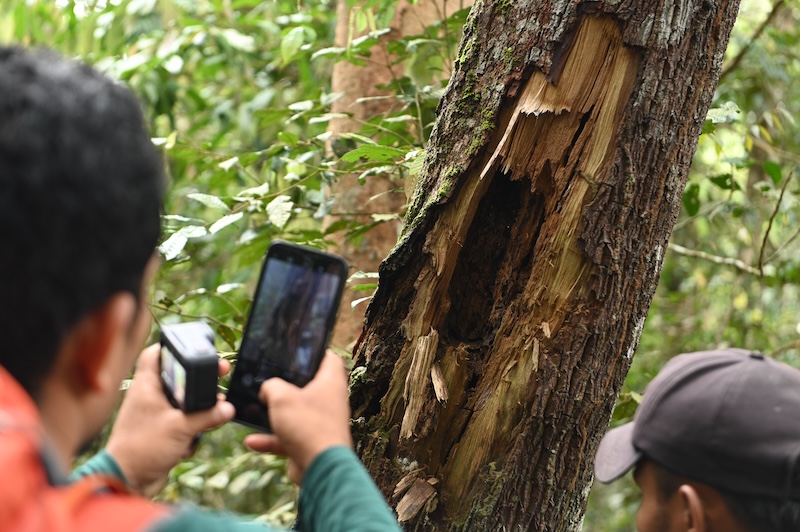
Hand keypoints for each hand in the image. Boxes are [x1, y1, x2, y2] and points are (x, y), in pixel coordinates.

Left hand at [106, 343, 234, 497]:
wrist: (128, 481)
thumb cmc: (142, 448)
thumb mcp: (180, 427)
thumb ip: (207, 416)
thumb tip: (227, 409)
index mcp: (147, 386)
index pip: (155, 354)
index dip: (172, 347)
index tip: (194, 347)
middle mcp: (150, 396)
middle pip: (178, 377)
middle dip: (199, 382)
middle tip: (219, 374)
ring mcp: (156, 414)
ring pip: (185, 403)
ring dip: (198, 412)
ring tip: (211, 416)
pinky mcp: (162, 432)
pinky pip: (184, 423)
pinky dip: (190, 432)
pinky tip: (186, 445)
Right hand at [243, 351, 352, 484]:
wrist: (319, 468)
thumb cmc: (308, 426)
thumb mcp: (282, 397)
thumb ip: (271, 386)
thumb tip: (267, 389)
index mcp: (330, 382)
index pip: (329, 358)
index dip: (315, 351)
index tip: (298, 350)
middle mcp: (329, 401)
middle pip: (308, 386)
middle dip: (287, 385)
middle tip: (270, 379)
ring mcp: (320, 423)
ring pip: (296, 413)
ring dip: (275, 414)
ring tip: (256, 410)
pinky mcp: (310, 442)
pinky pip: (288, 437)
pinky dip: (271, 439)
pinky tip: (252, 441)